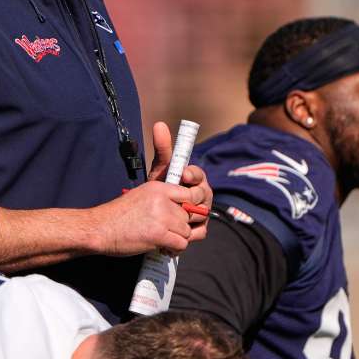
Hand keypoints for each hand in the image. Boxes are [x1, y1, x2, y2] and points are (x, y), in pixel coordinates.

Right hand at [91, 180, 207, 256]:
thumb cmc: (117, 216)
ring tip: (165, 242)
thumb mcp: (140, 197)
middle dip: (182, 227)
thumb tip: (181, 212)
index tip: (184, 217)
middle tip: (171, 233)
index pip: (190, 195)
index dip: (191, 207)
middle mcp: (162, 200)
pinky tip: (164, 249)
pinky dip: (175, 249)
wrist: (100, 228)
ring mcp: (162, 217)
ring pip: (187, 231)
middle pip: (189, 215)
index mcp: (158, 188)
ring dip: (178, 239)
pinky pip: (181, 244)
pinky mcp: (159, 234)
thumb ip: (161, 201)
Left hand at [146, 120, 212, 240]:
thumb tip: (159, 124)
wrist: (154, 215)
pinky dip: (187, 233)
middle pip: (203, 195)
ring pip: (200, 213)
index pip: (199, 174)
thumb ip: (162, 149)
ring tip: (172, 216)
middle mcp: (203, 194)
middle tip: (177, 199)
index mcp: (195, 178)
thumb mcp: (160, 170)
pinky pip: (198, 232)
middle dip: (190, 196)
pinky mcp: (200, 229)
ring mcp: (203, 212)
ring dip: (187, 215)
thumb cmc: (161, 189)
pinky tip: (173, 233)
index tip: (183, 173)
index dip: (193, 174)